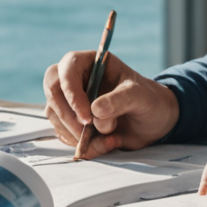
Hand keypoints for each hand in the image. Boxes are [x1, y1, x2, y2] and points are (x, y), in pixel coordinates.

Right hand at [42, 51, 178, 158]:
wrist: (153, 121)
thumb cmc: (148, 100)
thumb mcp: (140, 97)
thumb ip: (119, 101)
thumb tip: (95, 110)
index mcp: (91, 63)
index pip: (68, 68)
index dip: (71, 92)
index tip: (86, 117)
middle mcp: (77, 79)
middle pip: (53, 89)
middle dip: (67, 114)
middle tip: (86, 132)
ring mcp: (71, 101)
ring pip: (54, 114)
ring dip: (74, 132)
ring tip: (107, 139)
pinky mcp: (72, 121)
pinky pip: (64, 133)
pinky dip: (82, 144)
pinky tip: (106, 144)